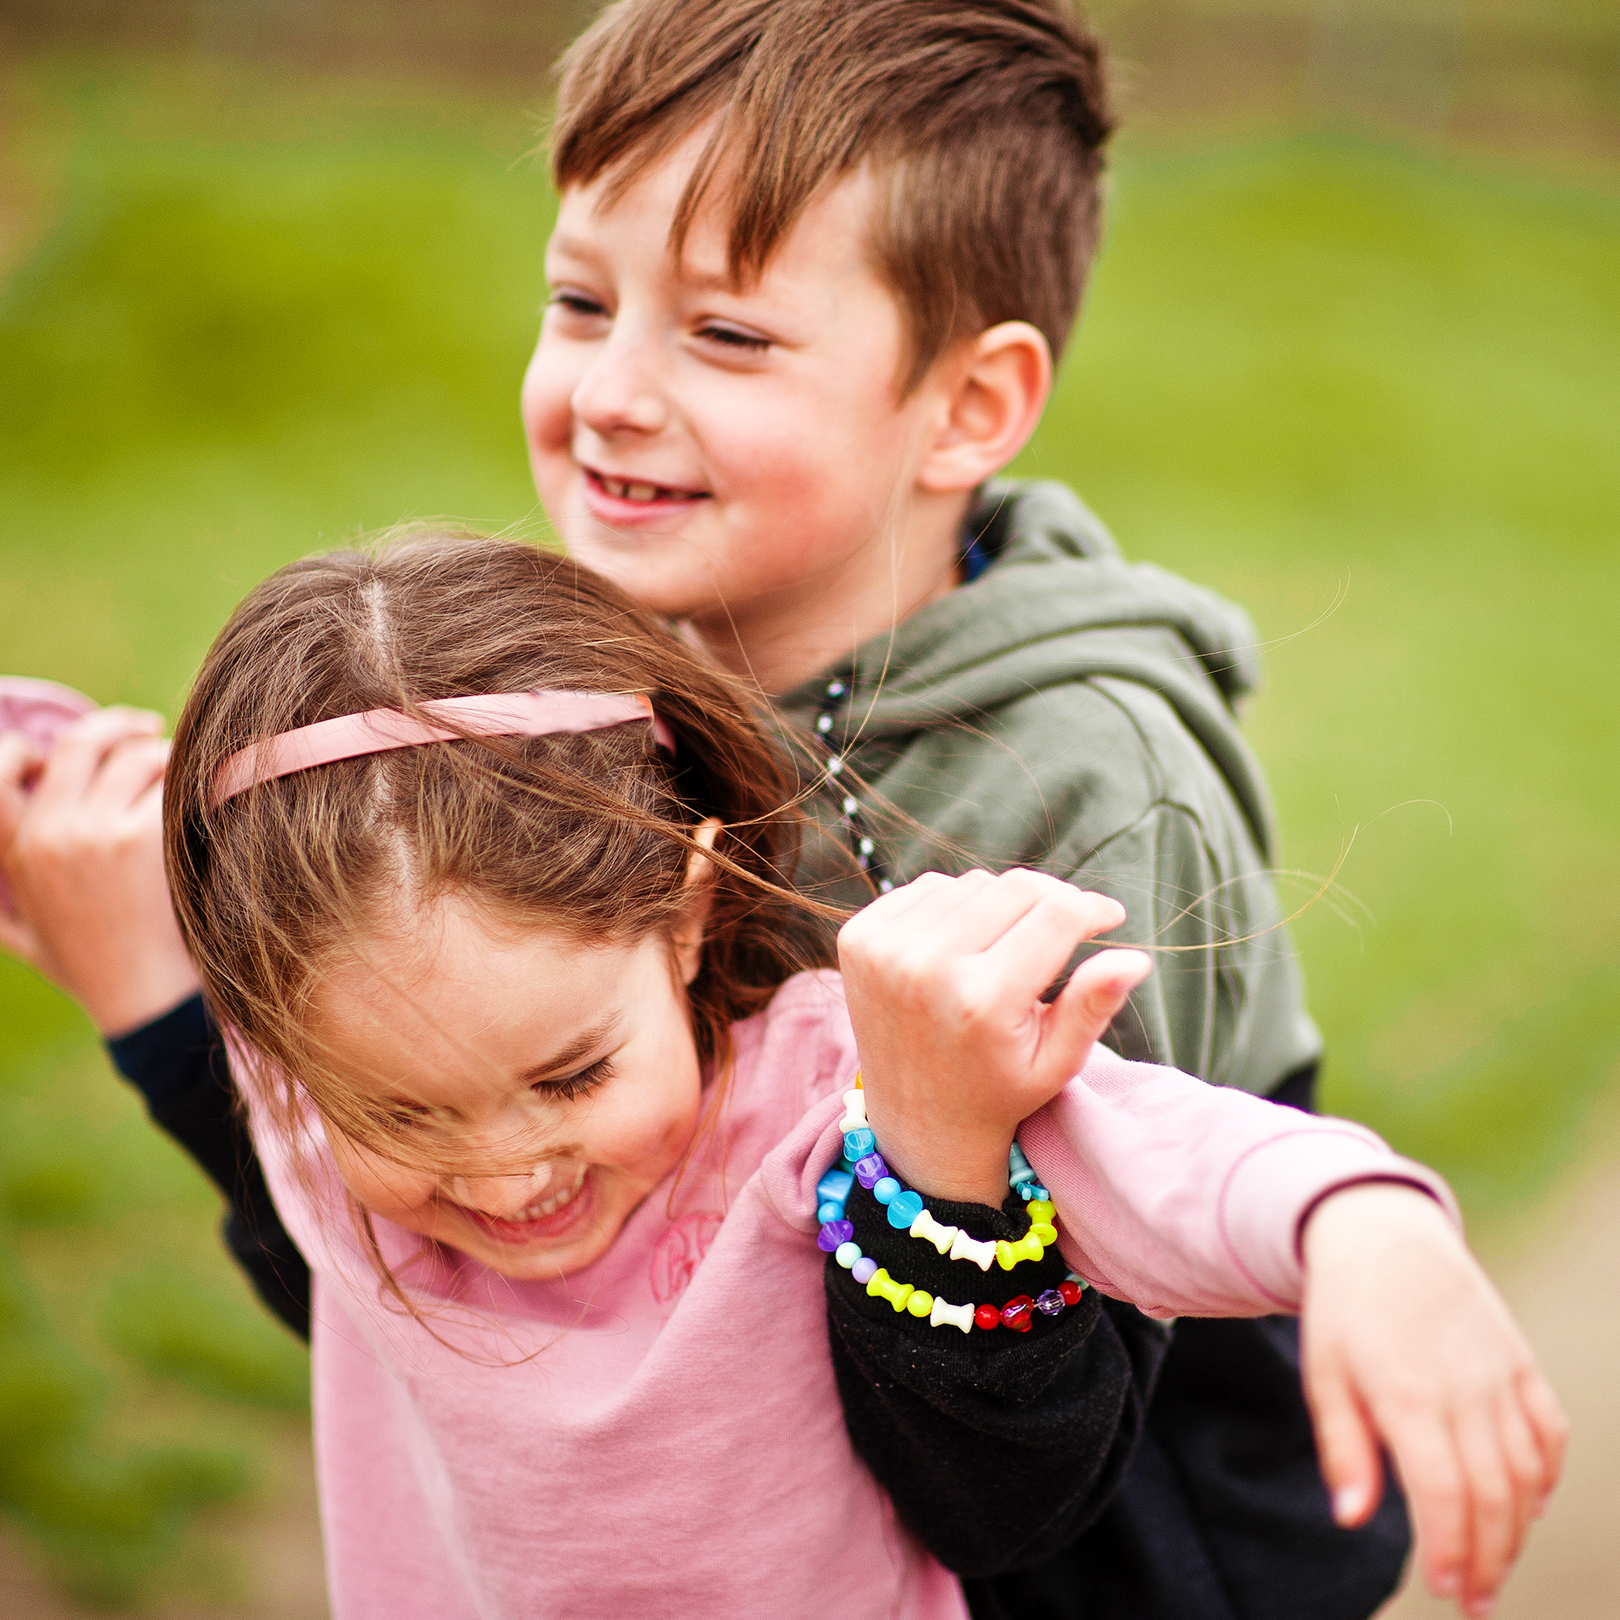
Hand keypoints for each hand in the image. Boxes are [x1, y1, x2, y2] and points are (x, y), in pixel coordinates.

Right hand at [0, 707, 199, 1034]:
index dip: (29, 745)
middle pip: (79, 742)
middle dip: (115, 726)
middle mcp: (48, 833)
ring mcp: (93, 832)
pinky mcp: (140, 837)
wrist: (145, 1001)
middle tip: (146, 727)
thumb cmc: (95, 970)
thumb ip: (5, 907)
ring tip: (180, 773)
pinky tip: (203, 793)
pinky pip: (170, 778)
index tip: (61, 747)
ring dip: (161, 754)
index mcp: (15, 850)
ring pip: (133, 755)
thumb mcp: (26, 938)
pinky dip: (189, 777)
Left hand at [836, 868, 1151, 1203]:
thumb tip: (1135, 959)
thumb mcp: (1056, 1061)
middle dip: (1053, 900)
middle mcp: (928, 967)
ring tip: (1009, 944)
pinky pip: (928, 888)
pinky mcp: (859, 939)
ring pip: (972, 883)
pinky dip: (955, 905)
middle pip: (1016, 888)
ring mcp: (885, 950)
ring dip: (1002, 902)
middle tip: (1065, 926)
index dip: (1093, 908)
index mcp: (983, 1000)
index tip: (1108, 915)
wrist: (917, 1120)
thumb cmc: (999, 1090)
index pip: (1056, 915)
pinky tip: (964, 942)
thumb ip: (1093, 1006)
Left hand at [1300, 1183, 1566, 1616]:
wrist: (1384, 1231)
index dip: (1452, 1550)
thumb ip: (1342, 1447)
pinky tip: (1530, 1507)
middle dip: (1489, 1560)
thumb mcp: (1323, 1372)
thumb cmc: (1345, 1307)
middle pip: (1493, 1495)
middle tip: (1476, 1604)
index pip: (1444, 1493)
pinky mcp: (1520, 1360)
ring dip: (1518, 1530)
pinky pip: (1549, 1430)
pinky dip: (1546, 1475)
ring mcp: (1499, 1373)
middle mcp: (1464, 1388)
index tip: (1446, 1590)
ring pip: (1527, 1471)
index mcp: (1408, 1393)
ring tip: (1497, 1570)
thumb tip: (1352, 1517)